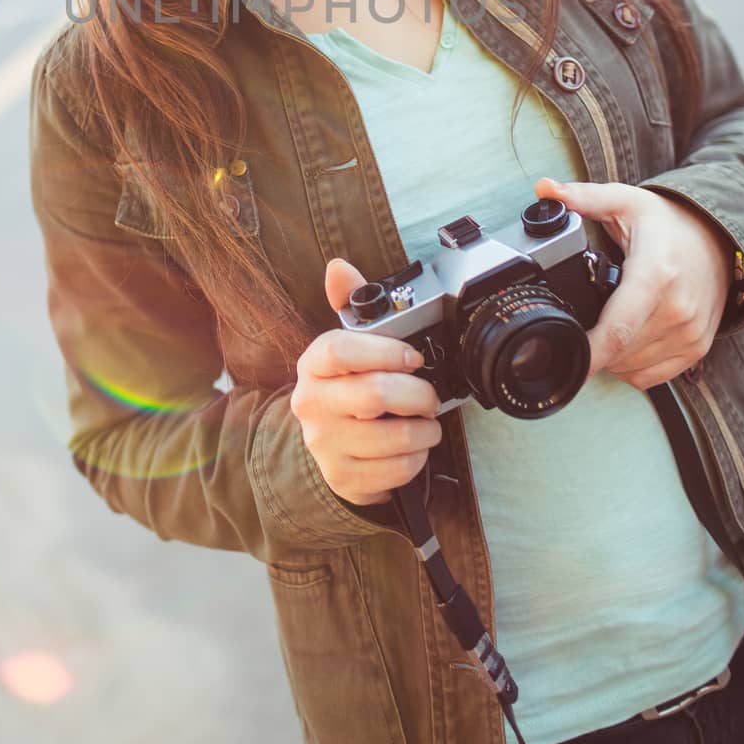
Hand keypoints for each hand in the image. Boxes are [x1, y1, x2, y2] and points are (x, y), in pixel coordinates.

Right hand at [289, 259, 442, 505]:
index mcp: (314, 366)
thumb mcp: (347, 346)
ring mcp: (326, 444)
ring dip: (425, 430)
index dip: (385, 351)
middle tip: (431, 396)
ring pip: (393, 437)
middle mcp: (313, 404)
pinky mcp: (344, 477)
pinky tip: (414, 447)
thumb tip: (337, 267)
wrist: (331, 446)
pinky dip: (417, 458)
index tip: (414, 357)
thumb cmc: (348, 387)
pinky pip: (396, 470)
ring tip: (428, 422)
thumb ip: (350, 304)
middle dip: (418, 394)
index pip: (342, 351)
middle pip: (375, 394)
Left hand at [534, 176, 734, 389]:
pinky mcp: (697, 348)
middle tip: (578, 321)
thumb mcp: (626, 202)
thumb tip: (544, 188)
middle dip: (590, 344)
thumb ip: (582, 198)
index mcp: (656, 276)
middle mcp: (677, 310)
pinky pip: (651, 376)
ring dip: (610, 356)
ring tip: (604, 326)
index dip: (588, 351)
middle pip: (619, 352)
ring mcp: (690, 333)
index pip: (617, 328)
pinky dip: (631, 366)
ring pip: (632, 367)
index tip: (565, 356)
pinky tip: (624, 341)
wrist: (719, 239)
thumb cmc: (669, 223)